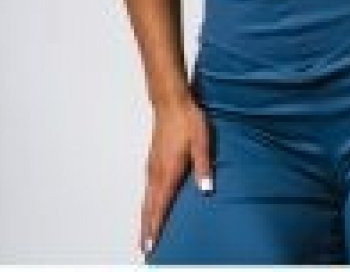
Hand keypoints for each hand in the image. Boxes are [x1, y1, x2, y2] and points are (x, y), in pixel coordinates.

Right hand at [139, 95, 212, 256]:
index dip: (155, 226)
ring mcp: (152, 165)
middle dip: (146, 228)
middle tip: (144, 247)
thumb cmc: (188, 120)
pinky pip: (148, 188)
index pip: (159, 205)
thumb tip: (206, 189)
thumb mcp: (202, 141)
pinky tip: (150, 205)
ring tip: (144, 233)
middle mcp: (157, 171)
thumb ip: (204, 165)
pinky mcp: (153, 160)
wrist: (171, 101)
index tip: (150, 244)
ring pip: (146, 198)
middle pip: (149, 206)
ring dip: (145, 216)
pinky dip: (147, 202)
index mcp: (169, 171)